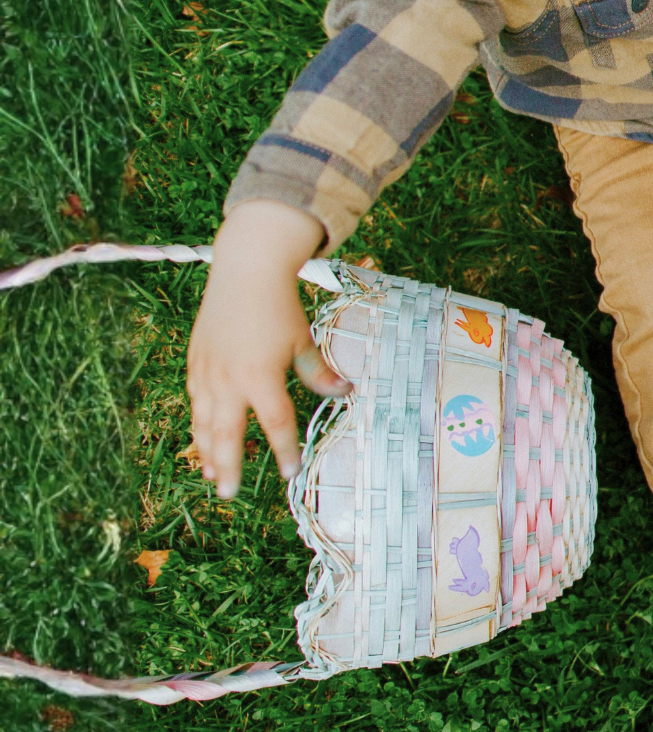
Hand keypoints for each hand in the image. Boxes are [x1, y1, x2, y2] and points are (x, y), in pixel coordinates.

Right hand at [187, 201, 349, 497]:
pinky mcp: (195, 362)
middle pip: (227, 435)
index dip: (283, 450)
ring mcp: (207, 372)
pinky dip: (198, 425)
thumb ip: (318, 372)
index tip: (289, 471)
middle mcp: (228, 379)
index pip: (275, 424)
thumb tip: (344, 393)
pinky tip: (202, 439)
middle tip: (229, 495)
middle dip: (228, 467)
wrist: (245, 270)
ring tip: (212, 476)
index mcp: (260, 376)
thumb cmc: (279, 306)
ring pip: (204, 423)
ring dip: (207, 452)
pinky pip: (195, 403)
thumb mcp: (303, 340)